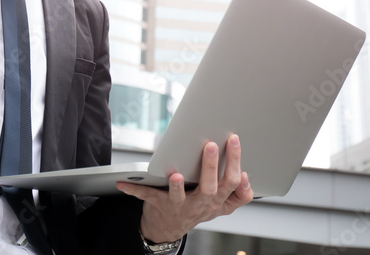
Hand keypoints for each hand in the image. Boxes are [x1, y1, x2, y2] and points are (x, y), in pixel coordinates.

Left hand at [116, 134, 252, 243]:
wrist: (170, 227)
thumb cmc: (197, 208)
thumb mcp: (221, 205)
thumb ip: (238, 194)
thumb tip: (245, 176)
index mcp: (216, 201)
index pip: (232, 182)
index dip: (235, 163)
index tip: (233, 141)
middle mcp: (200, 204)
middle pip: (210, 188)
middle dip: (211, 167)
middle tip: (210, 145)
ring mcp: (179, 206)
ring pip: (180, 197)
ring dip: (177, 186)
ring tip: (175, 175)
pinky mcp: (159, 205)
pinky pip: (146, 196)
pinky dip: (134, 190)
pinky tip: (123, 183)